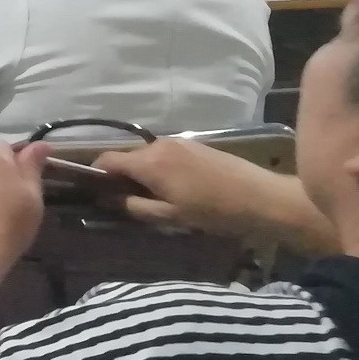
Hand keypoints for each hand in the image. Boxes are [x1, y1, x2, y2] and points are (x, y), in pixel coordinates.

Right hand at [92, 139, 328, 248]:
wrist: (264, 199)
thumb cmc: (214, 212)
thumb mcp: (171, 217)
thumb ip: (135, 206)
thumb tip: (109, 200)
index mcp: (149, 162)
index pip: (107, 159)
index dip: (96, 175)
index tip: (94, 192)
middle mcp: (159, 144)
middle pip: (127, 156)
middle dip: (120, 176)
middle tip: (124, 200)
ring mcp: (179, 142)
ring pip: (146, 155)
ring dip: (141, 172)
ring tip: (151, 196)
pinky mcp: (196, 145)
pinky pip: (164, 154)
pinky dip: (159, 168)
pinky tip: (173, 187)